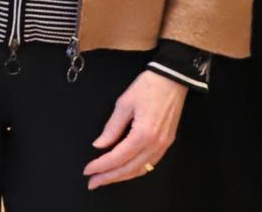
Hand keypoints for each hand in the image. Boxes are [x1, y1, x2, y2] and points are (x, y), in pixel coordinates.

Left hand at [83, 71, 184, 188]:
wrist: (173, 78)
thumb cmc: (148, 87)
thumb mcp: (124, 104)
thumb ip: (112, 128)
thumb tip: (99, 145)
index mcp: (143, 134)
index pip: (118, 157)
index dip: (101, 166)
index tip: (88, 171)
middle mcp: (156, 144)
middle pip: (130, 168)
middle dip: (110, 177)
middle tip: (93, 183)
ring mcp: (164, 144)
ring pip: (141, 169)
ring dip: (122, 176)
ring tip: (106, 179)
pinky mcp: (167, 142)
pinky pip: (151, 163)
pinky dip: (136, 169)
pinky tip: (125, 170)